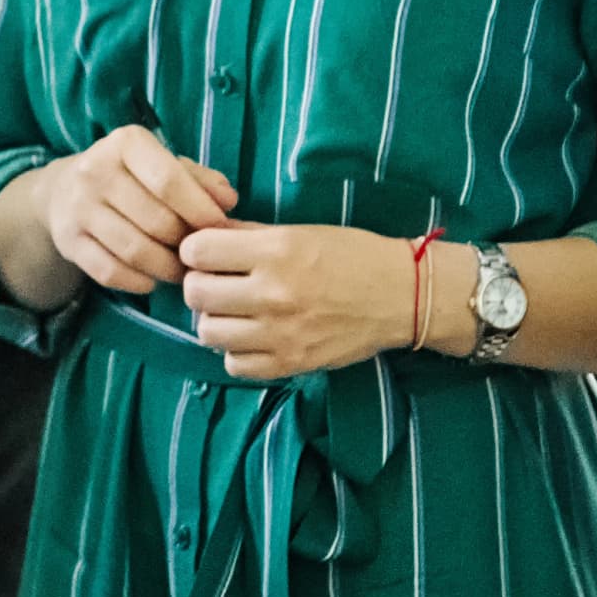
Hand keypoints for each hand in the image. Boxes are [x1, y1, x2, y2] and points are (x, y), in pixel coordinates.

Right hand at [28, 127, 237, 295]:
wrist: (62, 191)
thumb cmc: (129, 177)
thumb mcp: (163, 164)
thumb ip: (200, 180)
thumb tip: (228, 201)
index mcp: (125, 143)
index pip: (169, 181)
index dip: (201, 210)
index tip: (220, 228)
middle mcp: (95, 171)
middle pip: (157, 221)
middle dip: (186, 245)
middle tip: (200, 255)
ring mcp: (77, 207)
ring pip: (136, 251)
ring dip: (167, 268)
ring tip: (180, 270)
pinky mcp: (67, 240)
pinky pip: (110, 272)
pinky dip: (138, 282)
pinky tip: (150, 279)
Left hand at [178, 221, 419, 379]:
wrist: (401, 297)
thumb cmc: (351, 255)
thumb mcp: (299, 231)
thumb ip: (248, 234)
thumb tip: (200, 236)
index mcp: (276, 251)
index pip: (197, 252)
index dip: (196, 250)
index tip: (208, 253)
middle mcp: (274, 294)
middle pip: (195, 293)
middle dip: (200, 284)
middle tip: (218, 282)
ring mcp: (281, 334)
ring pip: (208, 332)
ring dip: (215, 319)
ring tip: (235, 311)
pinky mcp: (290, 364)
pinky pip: (234, 364)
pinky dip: (237, 351)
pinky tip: (253, 336)